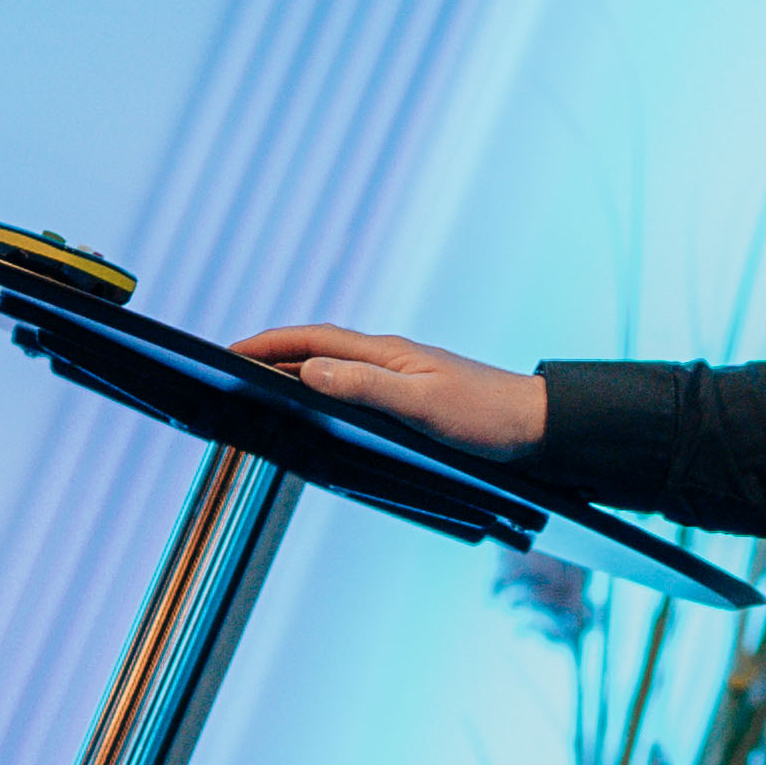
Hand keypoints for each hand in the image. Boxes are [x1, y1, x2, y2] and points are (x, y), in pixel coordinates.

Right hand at [233, 322, 544, 460]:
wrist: (536, 426)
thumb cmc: (485, 416)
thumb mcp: (421, 404)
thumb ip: (365, 386)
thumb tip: (308, 370)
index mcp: (386, 353)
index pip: (313, 339)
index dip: (269, 343)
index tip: (230, 350)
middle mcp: (389, 358)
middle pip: (318, 349)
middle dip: (273, 355)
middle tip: (231, 370)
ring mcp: (401, 376)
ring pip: (335, 368)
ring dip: (297, 373)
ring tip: (262, 388)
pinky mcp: (412, 396)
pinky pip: (355, 387)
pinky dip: (326, 392)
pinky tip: (322, 410)